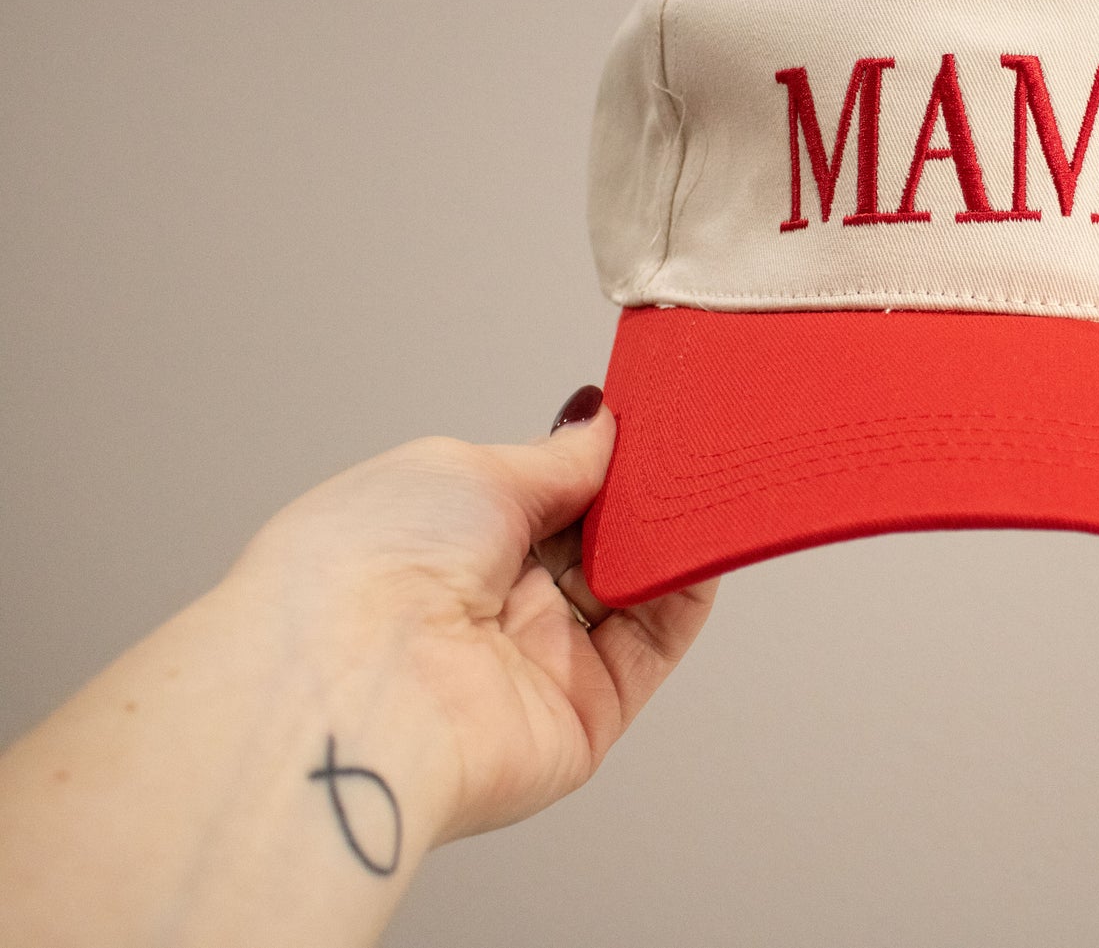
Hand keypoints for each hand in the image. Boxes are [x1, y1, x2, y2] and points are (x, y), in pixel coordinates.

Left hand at [228, 386, 718, 842]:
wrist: (353, 691)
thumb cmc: (370, 568)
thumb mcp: (470, 469)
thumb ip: (556, 458)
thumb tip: (603, 429)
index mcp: (445, 541)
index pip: (547, 495)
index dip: (598, 461)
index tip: (648, 428)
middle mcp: (488, 605)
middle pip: (594, 542)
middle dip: (638, 499)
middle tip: (680, 455)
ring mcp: (538, 662)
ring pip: (632, 592)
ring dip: (668, 542)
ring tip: (698, 491)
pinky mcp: (583, 716)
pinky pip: (651, 648)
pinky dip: (685, 597)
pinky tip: (701, 549)